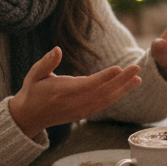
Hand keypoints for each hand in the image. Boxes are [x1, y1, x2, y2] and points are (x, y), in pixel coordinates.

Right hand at [9, 47, 141, 137]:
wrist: (29, 117)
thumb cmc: (32, 91)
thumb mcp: (34, 74)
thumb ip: (46, 62)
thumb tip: (57, 49)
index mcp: (61, 92)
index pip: (87, 85)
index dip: (103, 78)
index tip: (118, 69)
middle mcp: (74, 103)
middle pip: (102, 92)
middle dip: (121, 81)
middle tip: (137, 69)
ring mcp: (80, 110)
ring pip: (106, 100)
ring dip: (123, 89)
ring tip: (137, 78)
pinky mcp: (84, 114)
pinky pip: (103, 105)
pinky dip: (116, 96)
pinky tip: (126, 87)